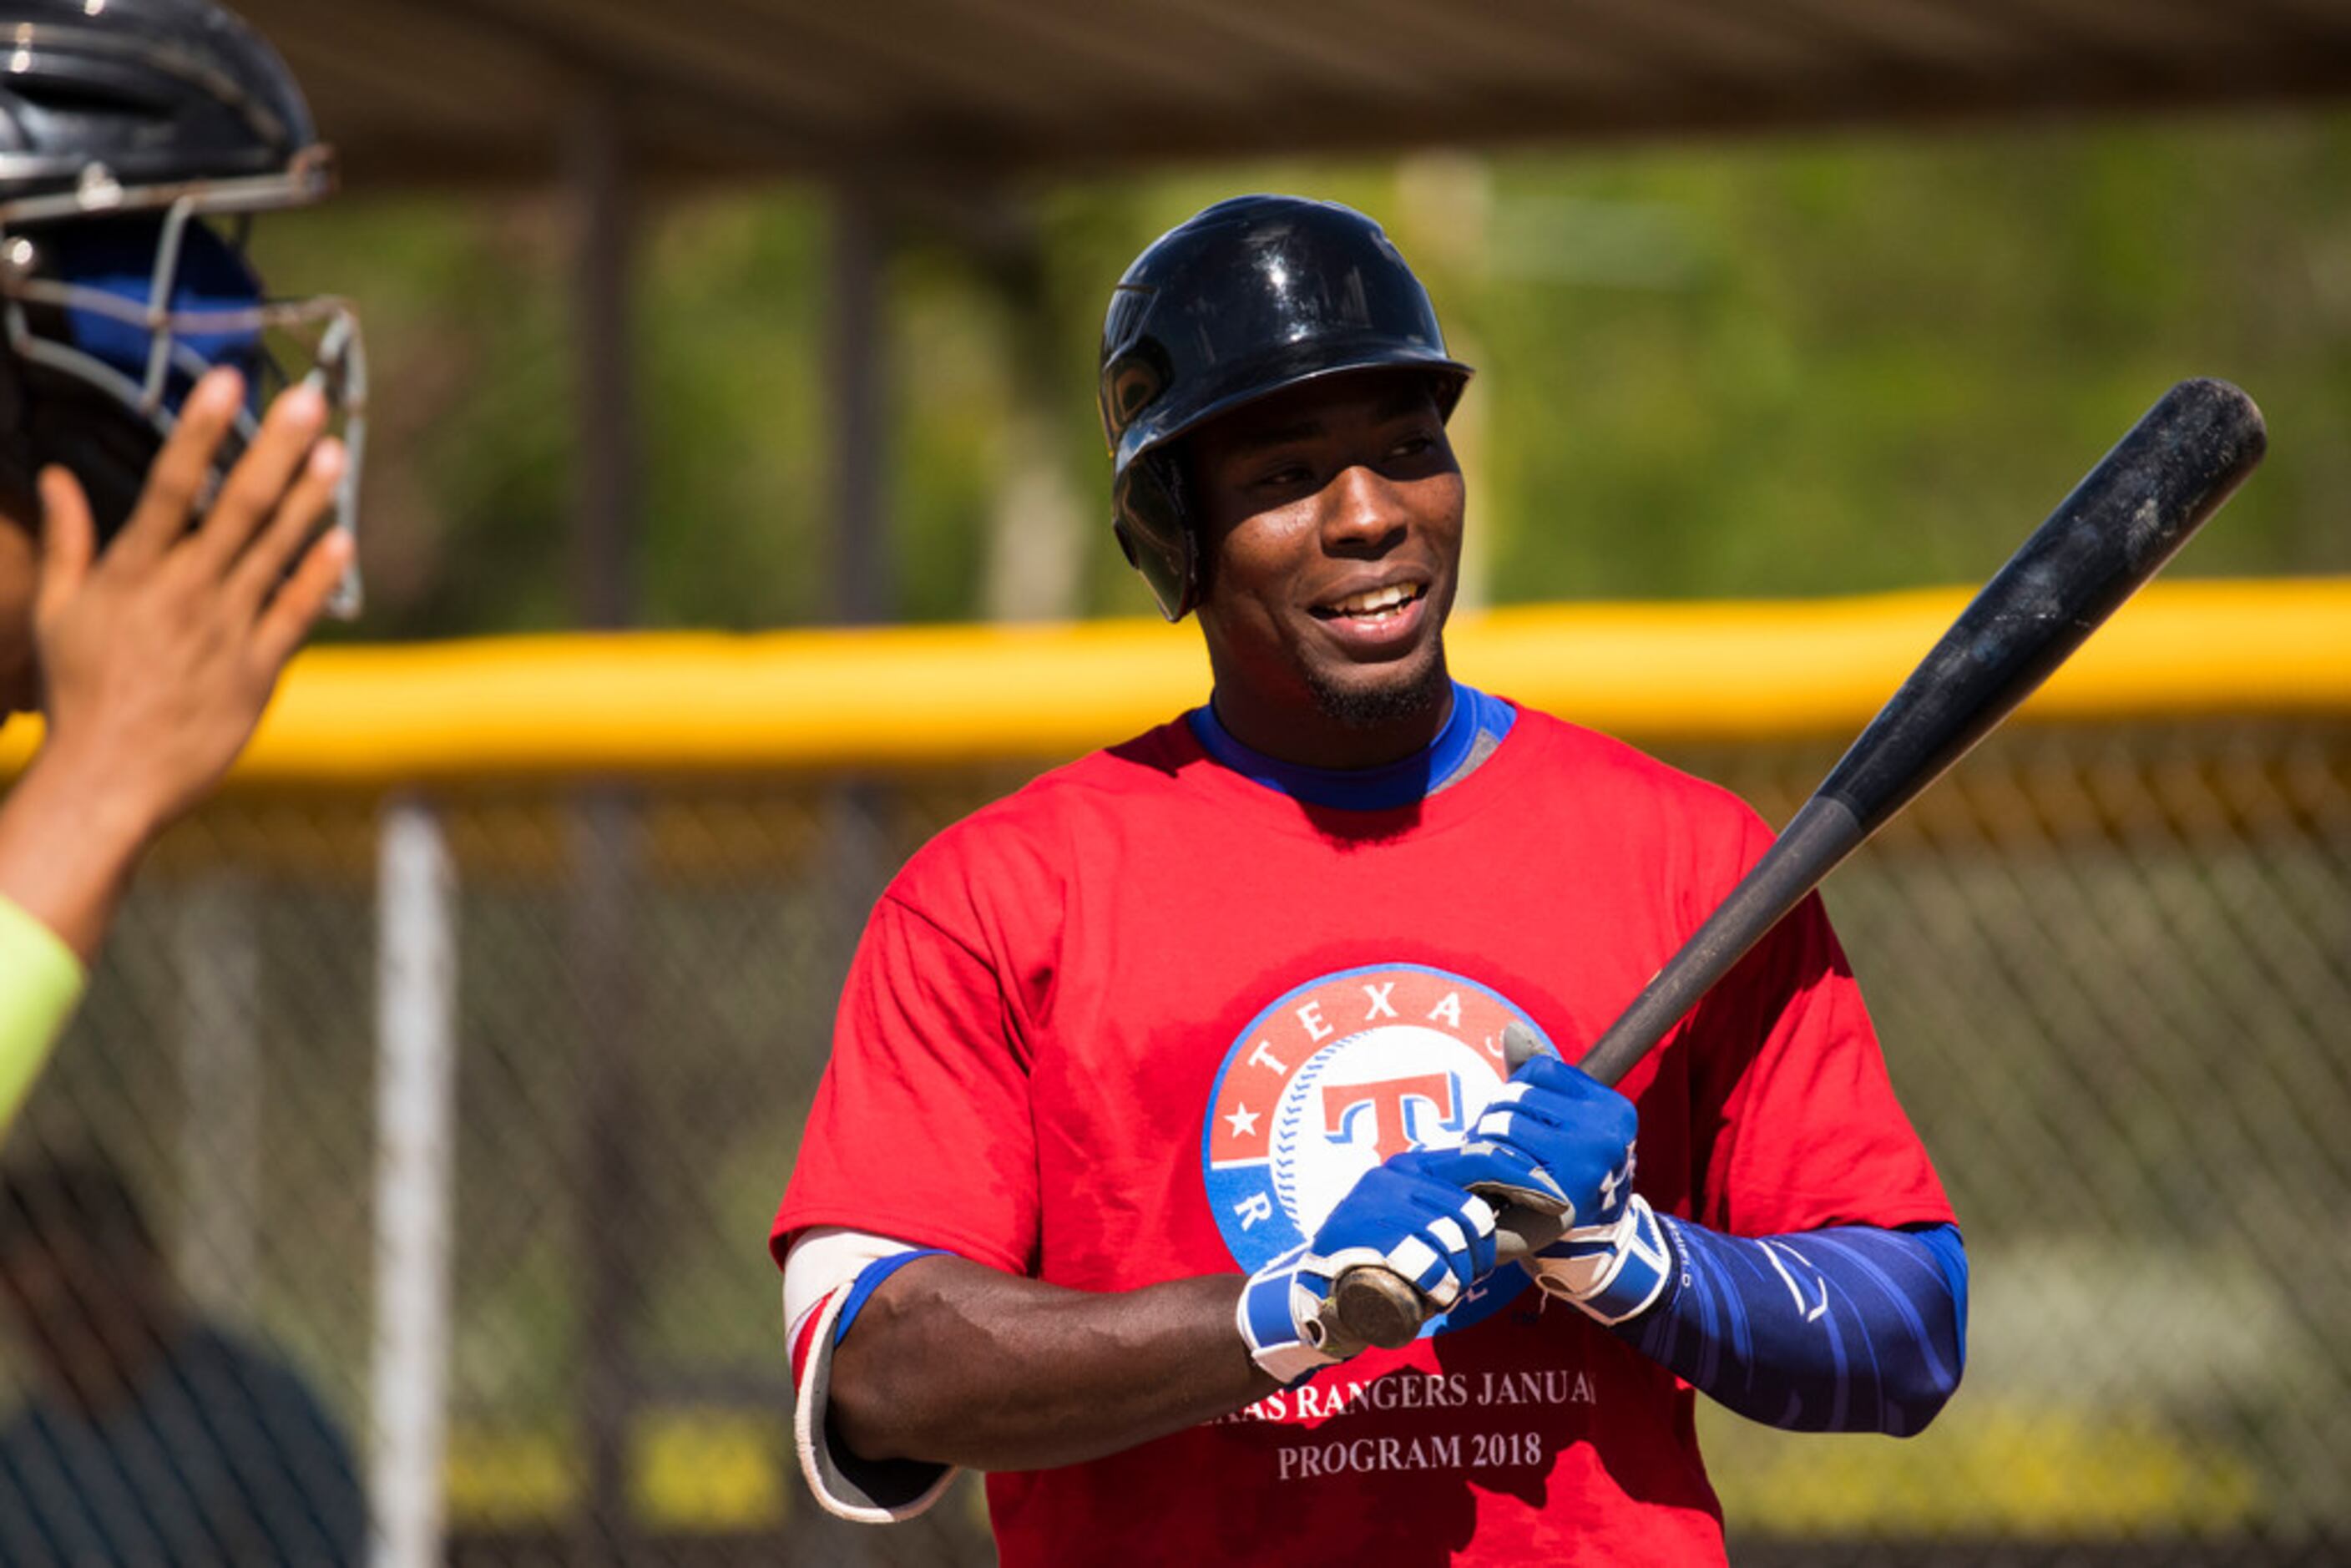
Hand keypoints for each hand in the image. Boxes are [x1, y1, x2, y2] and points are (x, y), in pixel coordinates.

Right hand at [0, 369, 350, 958]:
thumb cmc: (78, 697)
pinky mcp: (257, 672)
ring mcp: (224, 631)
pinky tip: (342, 537)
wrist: (107, 781)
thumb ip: (67, 541)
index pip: (169, 484)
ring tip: (335, 449)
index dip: (201, 428)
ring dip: (308, 499)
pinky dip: (318, 575)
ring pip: (275, 551)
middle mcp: (183, 593)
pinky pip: (295, 613)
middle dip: (274, 448)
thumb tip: (57, 475)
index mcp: (131, 573)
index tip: (226, 379)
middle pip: (237, 506)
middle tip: (308, 398)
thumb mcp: (58, 613)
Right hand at [1236, 1149, 1498, 1379]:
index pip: (1481, 1157)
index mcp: (1410, 1167)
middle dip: (1480, 1253)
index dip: (1524, 1178)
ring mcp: (1383, 1209)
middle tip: (1464, 1273)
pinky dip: (1439, 1291)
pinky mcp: (1374, 1243)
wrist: (1311, 1290)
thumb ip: (1446, 1199)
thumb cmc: (1373, 1256)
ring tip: (1438, 1285)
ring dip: (1458, 1277)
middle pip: (1473, 1214)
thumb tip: (1514, 1196)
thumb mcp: (1407, 1213)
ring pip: (1456, 1244)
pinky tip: (1426, 1296)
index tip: (1555, 1200)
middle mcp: (1396, 1179)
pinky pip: (1434, 1270)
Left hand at [1436, 1055, 1672, 1324]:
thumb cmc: (1571, 1172)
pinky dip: (1488, 1165)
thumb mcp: (1567, 1121)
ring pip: (1504, 1122)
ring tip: (1500, 1165)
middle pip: (1518, 1095)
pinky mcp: (1554, 1192)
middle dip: (1499, 1117)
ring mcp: (1582, 1163)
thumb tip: (1512, 1032)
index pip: (1541, 1069)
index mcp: (1614, 1109)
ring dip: (1488, 1141)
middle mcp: (1604, 1133)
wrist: (1588, 1247)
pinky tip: (1499, 1183)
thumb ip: (1538, 1076)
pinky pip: (1499, 1156)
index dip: (1521, 1092)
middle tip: (1505, 1148)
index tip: (1528, 1123)